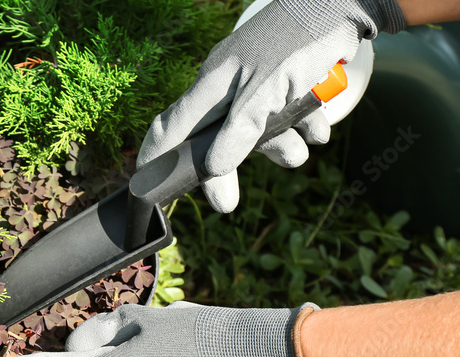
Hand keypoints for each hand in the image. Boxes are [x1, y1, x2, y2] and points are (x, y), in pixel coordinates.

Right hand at [138, 0, 403, 212]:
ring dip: (281, 147)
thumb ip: (240, 131)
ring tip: (301, 152)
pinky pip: (287, 118)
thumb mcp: (265, 92)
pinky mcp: (285, 83)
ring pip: (257, 131)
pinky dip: (303, 127)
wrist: (343, 6)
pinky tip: (316, 130)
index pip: (171, 126)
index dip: (156, 156)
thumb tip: (216, 166)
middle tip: (227, 204)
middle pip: (215, 139)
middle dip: (227, 169)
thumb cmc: (298, 43)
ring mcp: (257, 85)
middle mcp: (229, 87)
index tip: (148, 185)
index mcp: (212, 85)